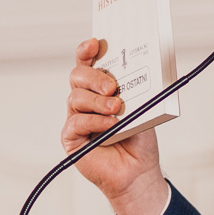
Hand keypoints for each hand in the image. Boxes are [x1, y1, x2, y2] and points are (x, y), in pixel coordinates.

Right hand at [63, 38, 167, 214]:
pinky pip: (76, 123)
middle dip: (94, 77)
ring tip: (116, 108)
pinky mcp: (71, 138)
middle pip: (78, 76)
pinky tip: (110, 125)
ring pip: (76, 98)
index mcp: (99, 87)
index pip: (87, 62)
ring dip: (97, 101)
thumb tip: (132, 74)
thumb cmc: (138, 138)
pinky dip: (94, 122)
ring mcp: (76, 117)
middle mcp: (85, 99)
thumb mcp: (142, 108)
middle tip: (112, 87)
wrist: (138, 171)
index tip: (95, 44)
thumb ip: (133, 91)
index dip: (87, 50)